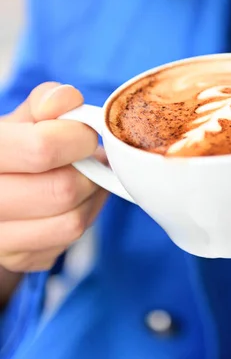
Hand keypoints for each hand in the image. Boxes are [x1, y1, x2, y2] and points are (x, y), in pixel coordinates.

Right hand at [0, 83, 107, 273]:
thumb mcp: (20, 120)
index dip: (77, 137)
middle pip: (62, 190)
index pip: (42, 148)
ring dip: (91, 197)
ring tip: (84, 177)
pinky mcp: (17, 258)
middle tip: (88, 158)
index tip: (83, 133)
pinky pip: (68, 241)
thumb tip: (67, 100)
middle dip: (88, 170)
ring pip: (71, 222)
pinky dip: (82, 217)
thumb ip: (45, 104)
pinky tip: (72, 202)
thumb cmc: (12, 149)